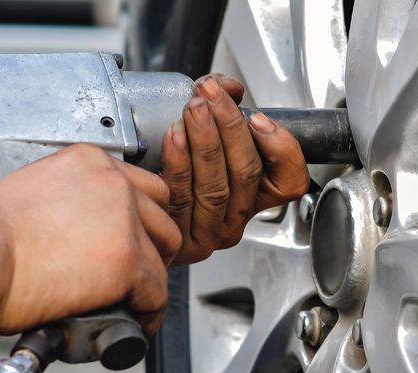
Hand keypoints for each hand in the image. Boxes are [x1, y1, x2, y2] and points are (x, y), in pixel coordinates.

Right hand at [0, 144, 181, 333]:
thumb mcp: (34, 195)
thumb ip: (70, 204)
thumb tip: (85, 231)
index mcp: (89, 162)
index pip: (141, 186)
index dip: (139, 219)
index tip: (131, 240)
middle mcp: (113, 183)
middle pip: (161, 216)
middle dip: (152, 246)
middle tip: (136, 272)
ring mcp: (124, 221)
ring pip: (163, 254)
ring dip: (151, 279)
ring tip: (132, 299)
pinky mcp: (127, 260)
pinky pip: (156, 292)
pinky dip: (149, 311)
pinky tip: (134, 320)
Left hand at [161, 74, 310, 264]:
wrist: (127, 205)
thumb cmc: (168, 169)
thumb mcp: (205, 135)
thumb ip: (223, 108)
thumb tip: (229, 87)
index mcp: (254, 197)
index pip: (289, 181)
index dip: (281, 149)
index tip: (258, 117)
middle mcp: (236, 218)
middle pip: (248, 174)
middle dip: (231, 127)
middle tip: (212, 95)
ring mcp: (208, 232)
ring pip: (217, 187)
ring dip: (205, 141)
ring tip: (193, 109)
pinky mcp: (178, 239)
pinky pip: (182, 198)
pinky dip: (179, 163)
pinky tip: (174, 137)